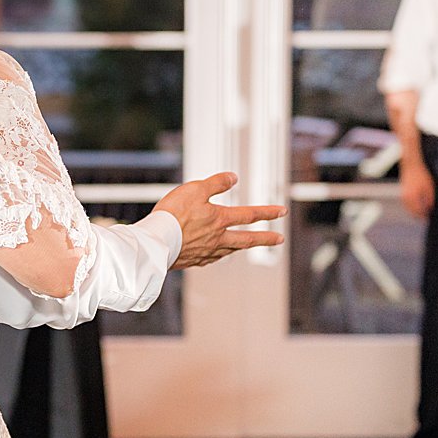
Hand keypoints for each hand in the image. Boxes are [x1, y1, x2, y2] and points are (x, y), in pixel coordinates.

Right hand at [153, 172, 285, 268]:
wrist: (156, 242)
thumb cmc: (173, 214)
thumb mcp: (194, 189)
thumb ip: (216, 183)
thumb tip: (233, 178)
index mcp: (219, 219)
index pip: (249, 215)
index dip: (267, 212)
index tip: (282, 211)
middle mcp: (217, 238)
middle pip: (247, 239)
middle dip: (265, 238)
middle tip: (279, 239)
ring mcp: (207, 251)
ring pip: (231, 250)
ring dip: (242, 247)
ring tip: (247, 245)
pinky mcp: (194, 260)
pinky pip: (212, 257)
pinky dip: (219, 254)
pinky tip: (216, 254)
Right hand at [399, 160, 434, 218]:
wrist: (410, 166)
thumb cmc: (421, 175)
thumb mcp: (429, 186)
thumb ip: (429, 198)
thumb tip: (429, 207)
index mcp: (413, 196)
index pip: (418, 210)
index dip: (422, 215)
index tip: (426, 218)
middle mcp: (406, 197)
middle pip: (411, 210)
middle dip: (417, 214)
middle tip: (423, 217)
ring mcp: (403, 194)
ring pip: (407, 207)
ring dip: (413, 211)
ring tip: (419, 213)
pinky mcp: (402, 192)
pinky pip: (405, 203)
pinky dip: (410, 206)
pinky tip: (414, 206)